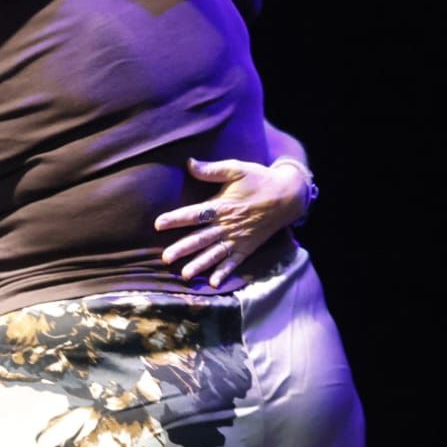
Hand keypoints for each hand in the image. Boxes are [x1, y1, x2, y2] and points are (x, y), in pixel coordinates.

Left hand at [154, 157, 308, 285]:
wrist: (287, 196)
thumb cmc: (258, 180)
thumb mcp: (236, 168)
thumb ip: (212, 169)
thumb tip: (188, 163)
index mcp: (222, 206)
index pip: (194, 214)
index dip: (176, 219)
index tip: (158, 224)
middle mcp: (228, 225)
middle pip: (201, 238)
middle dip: (183, 249)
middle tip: (165, 258)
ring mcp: (238, 238)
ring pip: (215, 254)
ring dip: (200, 264)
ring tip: (185, 275)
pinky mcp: (248, 247)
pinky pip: (234, 262)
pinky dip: (224, 273)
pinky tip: (213, 283)